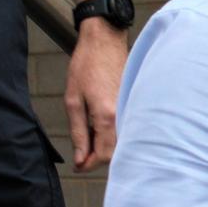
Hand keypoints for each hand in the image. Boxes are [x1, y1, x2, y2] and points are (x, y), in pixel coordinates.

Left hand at [64, 18, 127, 171]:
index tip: (78, 165)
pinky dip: (114, 134)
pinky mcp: (134, 102)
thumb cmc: (86, 65)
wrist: (105, 41)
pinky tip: (102, 127)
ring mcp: (132, 108)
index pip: (103, 155)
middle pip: (116, 152)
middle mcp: (124, 115)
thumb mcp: (73, 100)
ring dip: (107, 147)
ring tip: (90, 139)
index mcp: (107, 116)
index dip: (89, 165)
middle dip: (98, 158)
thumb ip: (78, 132)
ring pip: (123, 142)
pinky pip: (127, 128)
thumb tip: (80, 158)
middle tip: (82, 154)